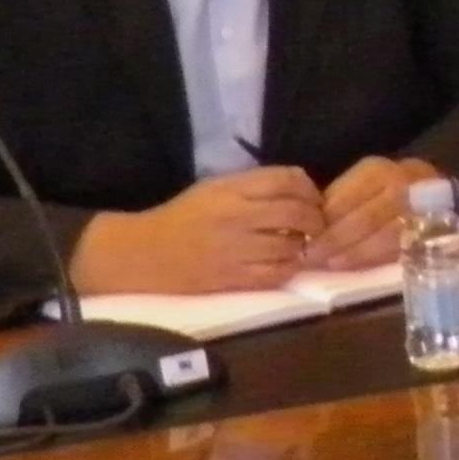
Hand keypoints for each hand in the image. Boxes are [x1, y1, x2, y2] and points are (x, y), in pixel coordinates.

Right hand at [72, 168, 327, 296]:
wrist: (141, 255)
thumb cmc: (182, 218)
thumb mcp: (215, 189)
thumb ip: (255, 185)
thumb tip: (301, 185)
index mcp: (229, 190)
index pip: (286, 180)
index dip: (309, 189)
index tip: (314, 198)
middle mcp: (235, 217)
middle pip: (296, 213)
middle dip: (315, 219)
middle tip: (316, 225)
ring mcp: (235, 250)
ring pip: (292, 246)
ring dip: (303, 246)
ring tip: (299, 245)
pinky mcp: (232, 279)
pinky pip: (277, 274)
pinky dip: (289, 268)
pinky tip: (284, 264)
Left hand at [306, 156, 435, 271]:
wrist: (440, 198)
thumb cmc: (387, 193)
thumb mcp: (362, 185)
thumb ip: (340, 200)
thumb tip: (311, 226)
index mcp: (378, 171)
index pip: (345, 197)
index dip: (322, 220)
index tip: (303, 237)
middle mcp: (402, 185)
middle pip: (365, 217)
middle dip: (335, 240)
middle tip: (311, 257)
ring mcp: (420, 208)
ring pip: (383, 234)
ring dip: (353, 252)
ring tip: (330, 264)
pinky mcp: (429, 230)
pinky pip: (399, 247)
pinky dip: (373, 258)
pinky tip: (354, 266)